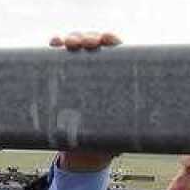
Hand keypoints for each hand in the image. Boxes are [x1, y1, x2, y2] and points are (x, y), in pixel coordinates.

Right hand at [48, 31, 122, 171]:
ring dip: (72, 38)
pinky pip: (58, 57)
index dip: (113, 41)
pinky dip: (56, 47)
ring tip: (66, 42)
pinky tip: (54, 42)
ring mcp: (81, 69)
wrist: (86, 151)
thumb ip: (123, 130)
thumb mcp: (117, 135)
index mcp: (117, 79)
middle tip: (84, 43)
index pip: (117, 52)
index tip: (107, 39)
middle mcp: (100, 69)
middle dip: (89, 38)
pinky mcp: (64, 75)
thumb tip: (136, 131)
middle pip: (96, 44)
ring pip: (77, 46)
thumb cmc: (108, 140)